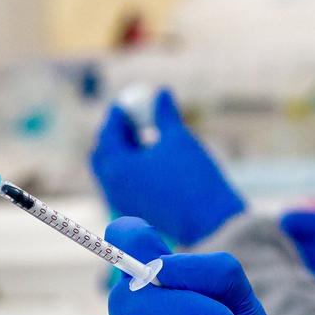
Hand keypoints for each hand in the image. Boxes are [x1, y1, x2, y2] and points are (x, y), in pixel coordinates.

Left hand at [90, 89, 244, 245]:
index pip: (107, 133)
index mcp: (117, 166)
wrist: (211, 222)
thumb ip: (164, 113)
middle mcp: (113, 187)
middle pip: (103, 155)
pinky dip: (131, 170)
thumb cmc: (193, 177)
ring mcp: (122, 203)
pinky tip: (152, 162)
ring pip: (113, 172)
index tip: (125, 102)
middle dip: (114, 135)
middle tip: (130, 120)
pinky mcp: (135, 213)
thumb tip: (161, 92)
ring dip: (123, 153)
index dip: (116, 115)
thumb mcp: (178, 138)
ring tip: (144, 138)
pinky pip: (123, 186)